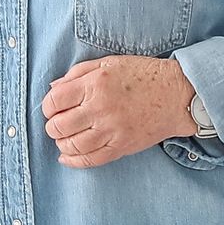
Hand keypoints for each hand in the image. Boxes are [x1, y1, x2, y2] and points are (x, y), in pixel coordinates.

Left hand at [42, 55, 197, 166]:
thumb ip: (77, 74)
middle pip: (59, 126)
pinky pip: (90, 160)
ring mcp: (111, 130)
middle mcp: (101, 108)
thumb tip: (53, 89)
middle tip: (58, 123)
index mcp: (95, 84)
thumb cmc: (142, 75)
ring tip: (64, 138)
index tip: (52, 108)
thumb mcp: (108, 63)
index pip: (54, 101)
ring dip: (62, 144)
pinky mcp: (121, 146)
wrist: (176, 95)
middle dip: (53, 126)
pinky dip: (74, 161)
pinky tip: (67, 157)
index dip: (47, 106)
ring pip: (72, 146)